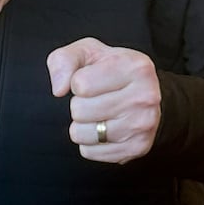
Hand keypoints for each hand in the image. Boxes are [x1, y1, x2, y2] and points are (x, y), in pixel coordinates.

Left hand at [47, 38, 161, 163]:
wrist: (144, 95)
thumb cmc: (110, 71)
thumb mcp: (87, 52)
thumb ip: (63, 59)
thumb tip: (58, 89)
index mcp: (135, 67)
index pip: (80, 84)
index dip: (76, 82)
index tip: (91, 79)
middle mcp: (144, 96)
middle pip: (79, 110)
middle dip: (79, 104)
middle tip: (96, 98)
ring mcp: (142, 125)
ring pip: (81, 133)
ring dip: (83, 124)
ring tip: (100, 113)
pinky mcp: (136, 148)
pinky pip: (89, 152)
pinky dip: (90, 142)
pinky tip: (105, 128)